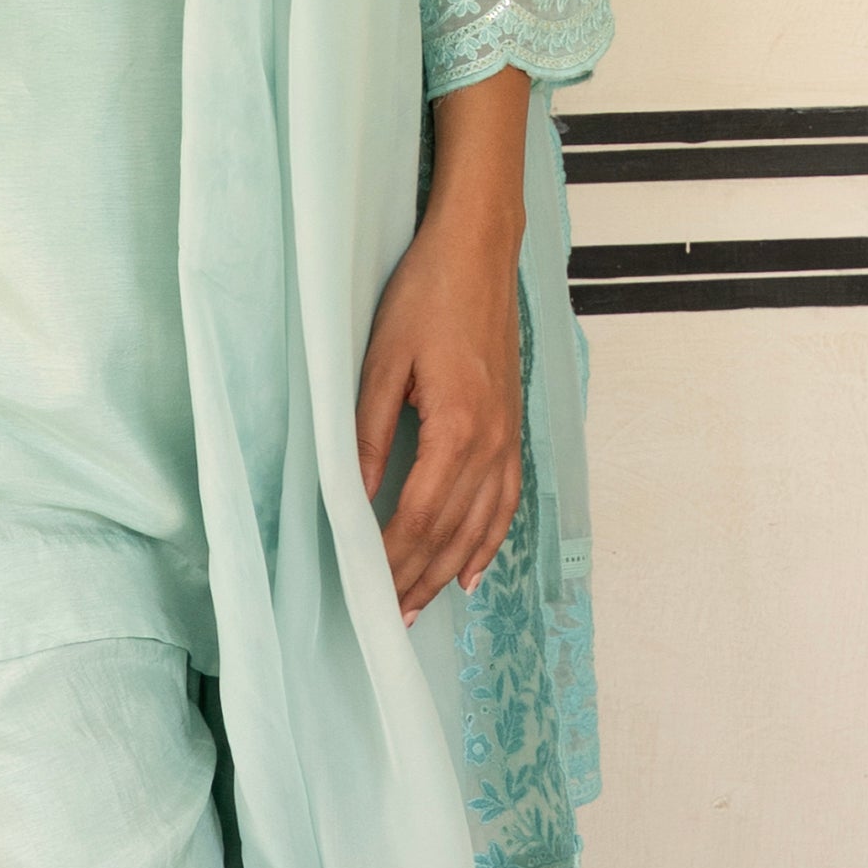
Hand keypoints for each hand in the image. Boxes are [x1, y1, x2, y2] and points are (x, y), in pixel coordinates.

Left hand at [356, 68, 532, 620]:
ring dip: (450, 571)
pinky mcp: (514, 426)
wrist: (479, 250)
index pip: (417, 517)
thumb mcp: (381, 359)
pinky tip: (473, 568)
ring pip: (482, 526)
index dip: (391, 561)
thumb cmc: (426, 294)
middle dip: (418, 579)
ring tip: (419, 605)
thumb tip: (353, 495)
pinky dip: (490, 540)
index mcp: (457, 429)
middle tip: (386, 617)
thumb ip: (366, 431)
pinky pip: (508, 500)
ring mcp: (509, 436)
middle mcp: (492, 442)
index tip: (366, 592)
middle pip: (452, 533)